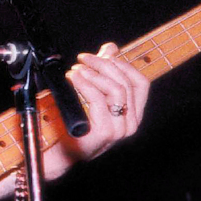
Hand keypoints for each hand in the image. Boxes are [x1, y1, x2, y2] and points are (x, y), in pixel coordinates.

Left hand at [44, 42, 149, 178]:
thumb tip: (111, 48)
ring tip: (76, 70)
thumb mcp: (92, 93)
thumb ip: (103, 72)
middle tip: (83, 58)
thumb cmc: (75, 124)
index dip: (124, 64)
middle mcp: (130, 123)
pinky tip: (73, 78)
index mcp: (132, 114)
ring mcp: (119, 130)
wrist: (59, 153)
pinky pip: (98, 99)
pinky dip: (84, 83)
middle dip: (103, 64)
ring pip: (116, 89)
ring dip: (93, 73)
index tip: (104, 54)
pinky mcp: (104, 132)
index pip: (141, 83)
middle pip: (125, 82)